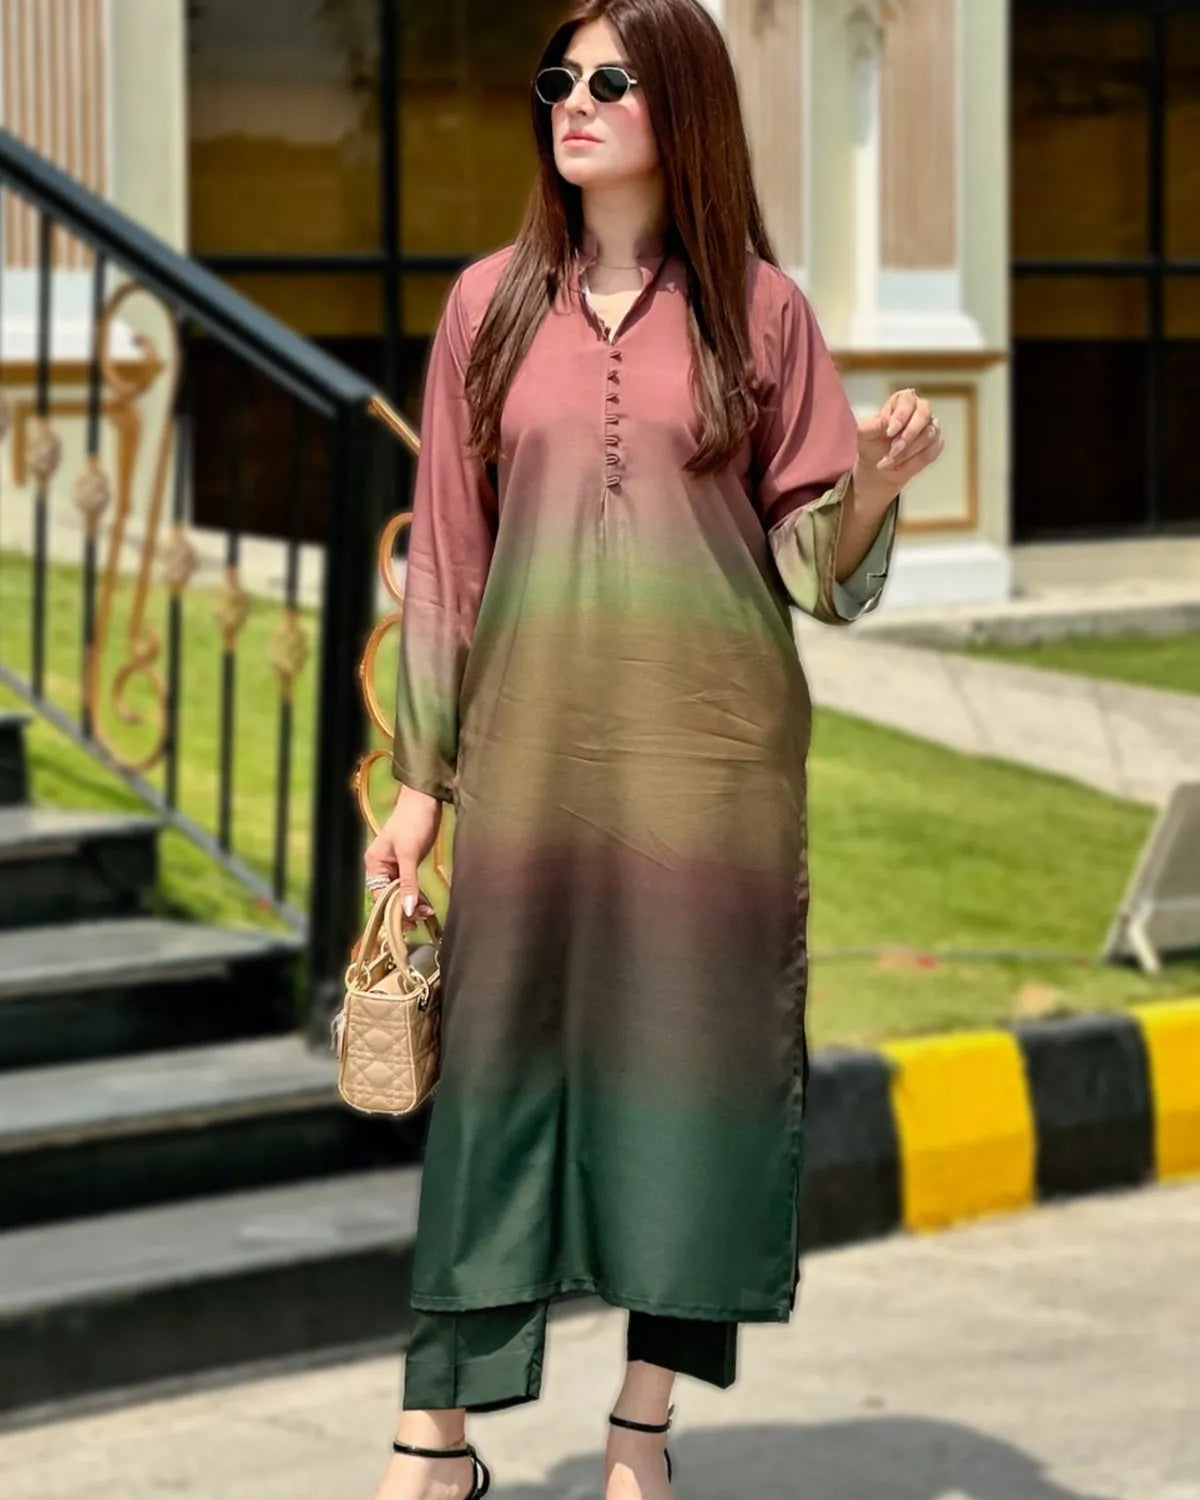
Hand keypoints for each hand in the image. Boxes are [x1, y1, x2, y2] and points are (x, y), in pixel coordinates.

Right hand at [364, 784, 441, 915]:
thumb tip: (407, 910)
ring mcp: (394, 865)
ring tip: (427, 910)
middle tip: (422, 916)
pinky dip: (415, 894)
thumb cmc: (414, 822)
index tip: (411, 921)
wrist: (426, 800)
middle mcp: (380, 866)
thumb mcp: (409, 854)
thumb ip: (408, 883)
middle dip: (403, 908)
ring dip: (411, 903)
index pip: (380, 895)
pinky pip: (407, 885)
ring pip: (399, 892)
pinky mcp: (406, 863)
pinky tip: (425, 902)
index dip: (394, 910)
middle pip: (388, 896)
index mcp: (374, 863)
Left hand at [855, 387, 944, 504]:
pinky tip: (900, 465)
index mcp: (902, 400)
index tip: (889, 432)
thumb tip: (890, 423)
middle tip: (893, 450)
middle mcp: (920, 409)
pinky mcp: (936, 444)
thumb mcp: (865, 432)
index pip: (907, 399)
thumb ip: (875, 424)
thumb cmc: (871, 443)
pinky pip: (930, 452)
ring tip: (888, 461)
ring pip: (928, 436)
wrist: (878, 466)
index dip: (901, 415)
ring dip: (906, 452)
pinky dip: (913, 462)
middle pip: (923, 415)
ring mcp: (931, 426)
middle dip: (908, 435)